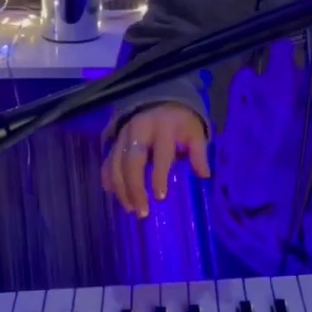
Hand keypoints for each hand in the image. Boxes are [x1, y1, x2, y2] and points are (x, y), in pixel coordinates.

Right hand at [101, 102, 208, 217]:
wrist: (161, 100)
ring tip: (130, 209)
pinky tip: (111, 193)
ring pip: (116, 164)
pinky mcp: (115, 141)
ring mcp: (123, 136)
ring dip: (121, 188)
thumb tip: (204, 175)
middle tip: (141, 211)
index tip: (161, 197)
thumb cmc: (181, 122)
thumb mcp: (195, 132)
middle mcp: (139, 131)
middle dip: (134, 187)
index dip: (159, 176)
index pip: (160, 154)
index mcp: (163, 128)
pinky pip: (107, 161)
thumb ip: (198, 153)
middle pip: (132, 161)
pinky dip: (108, 177)